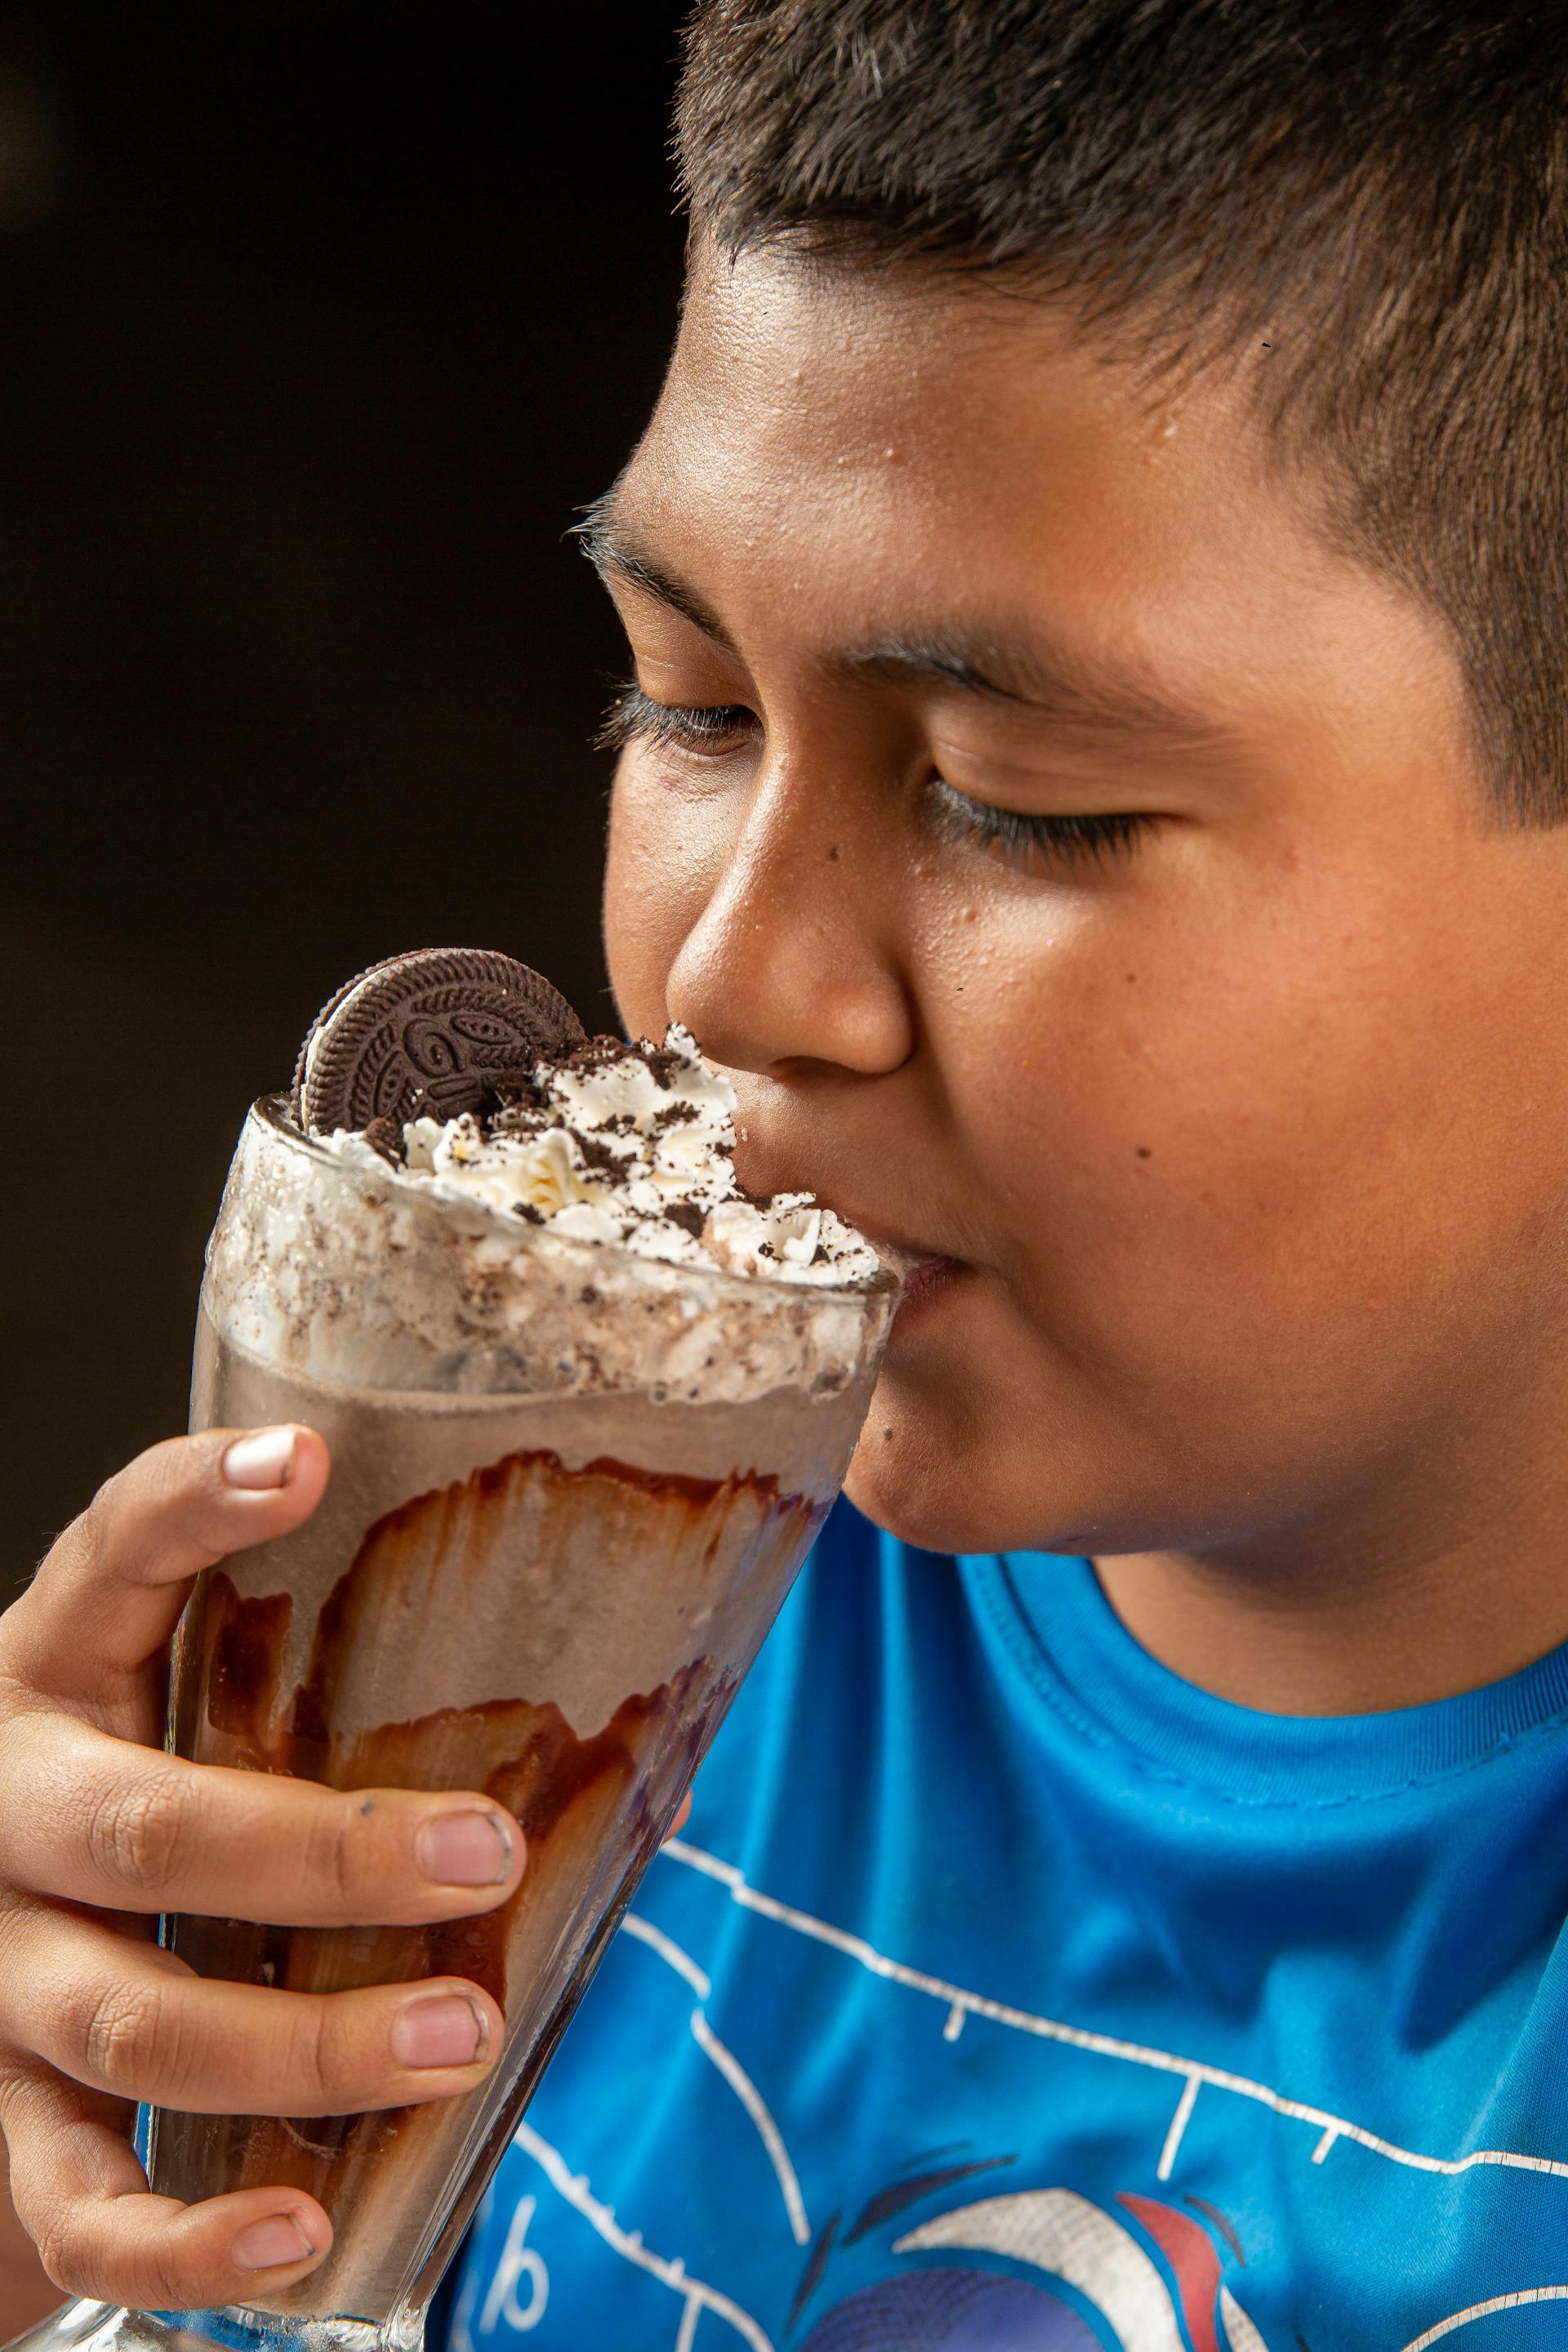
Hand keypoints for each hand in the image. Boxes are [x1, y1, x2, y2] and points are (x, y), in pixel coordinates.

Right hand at [0, 1427, 524, 2314]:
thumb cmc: (148, 1813)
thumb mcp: (193, 1721)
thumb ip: (321, 1693)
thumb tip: (627, 1691)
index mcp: (60, 1678)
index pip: (109, 1558)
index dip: (191, 1506)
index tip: (303, 1461)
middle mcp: (8, 1814)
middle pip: (144, 1827)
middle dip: (322, 1853)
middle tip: (484, 1849)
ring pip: (133, 2019)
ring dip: (309, 2044)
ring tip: (464, 2030)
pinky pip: (77, 2209)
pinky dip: (186, 2243)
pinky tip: (300, 2237)